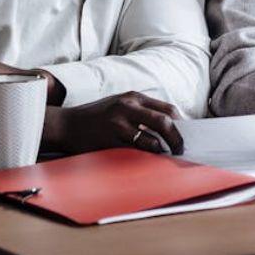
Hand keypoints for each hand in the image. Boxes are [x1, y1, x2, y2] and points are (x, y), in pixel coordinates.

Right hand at [46, 91, 183, 154]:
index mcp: (134, 97)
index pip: (167, 109)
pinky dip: (148, 153)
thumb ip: (141, 113)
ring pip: (153, 136)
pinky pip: (137, 148)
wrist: (67, 125)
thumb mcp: (120, 106)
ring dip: (164, 148)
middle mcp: (129, 106)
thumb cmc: (96, 118)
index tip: (186, 135)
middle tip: (181, 149)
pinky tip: (150, 157)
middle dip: (178, 137)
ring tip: (167, 155)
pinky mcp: (111, 137)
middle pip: (165, 120)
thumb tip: (168, 128)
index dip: (181, 123)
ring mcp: (120, 121)